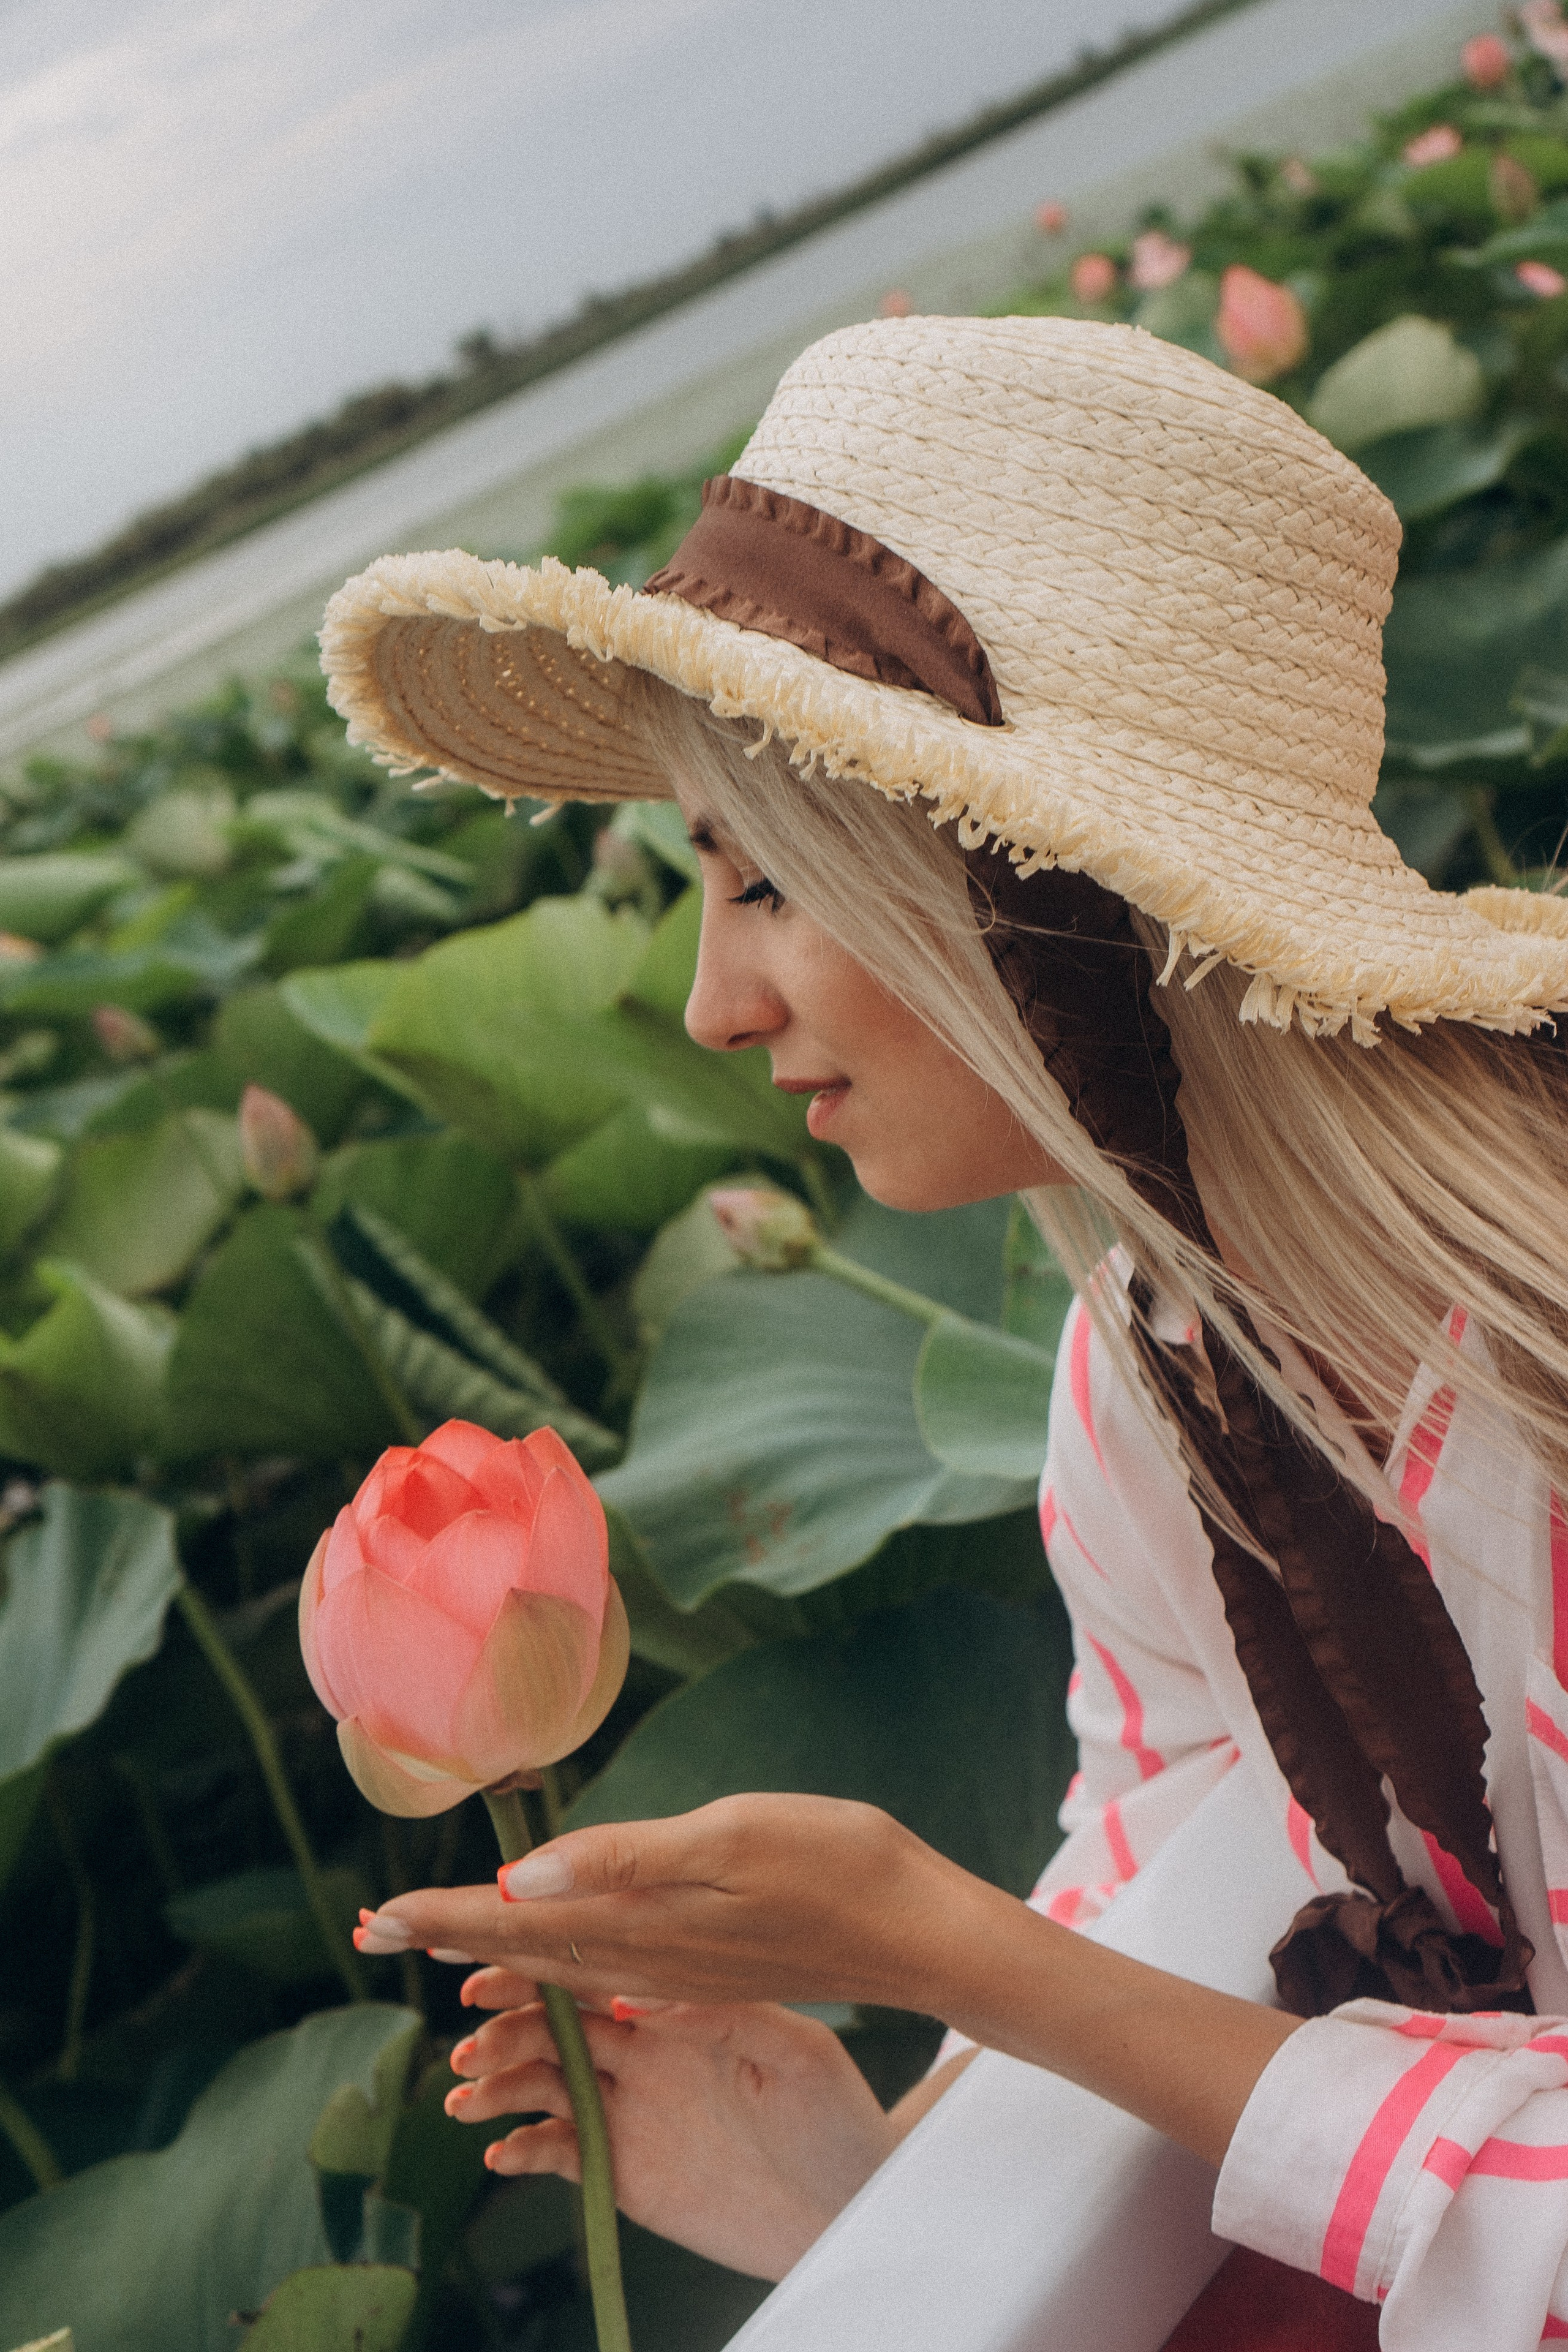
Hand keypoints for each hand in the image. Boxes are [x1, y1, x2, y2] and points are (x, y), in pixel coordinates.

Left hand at [356, 1794, 970, 2013]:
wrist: (914, 1927)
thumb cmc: (831, 1864)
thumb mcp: (728, 1839)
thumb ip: (624, 1860)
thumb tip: (524, 1877)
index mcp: (641, 1927)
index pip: (517, 1927)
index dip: (444, 1918)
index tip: (378, 1914)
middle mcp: (644, 1961)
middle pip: (525, 1952)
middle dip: (450, 1935)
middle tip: (378, 1926)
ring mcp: (674, 1971)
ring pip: (559, 1964)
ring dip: (494, 1947)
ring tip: (441, 1933)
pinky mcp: (702, 1967)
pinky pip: (600, 1968)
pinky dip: (552, 1954)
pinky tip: (547, 1942)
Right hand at [445, 1985, 896, 2279]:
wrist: (848, 2203)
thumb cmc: (835, 2114)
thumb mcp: (796, 2055)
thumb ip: (726, 2018)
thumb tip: (644, 1996)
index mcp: (676, 2010)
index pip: (593, 1975)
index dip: (537, 1970)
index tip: (488, 1970)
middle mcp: (643, 2052)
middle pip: (553, 2028)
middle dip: (503, 2030)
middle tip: (471, 2046)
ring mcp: (630, 2110)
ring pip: (544, 2086)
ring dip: (499, 2089)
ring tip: (466, 2102)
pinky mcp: (625, 2169)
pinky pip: (560, 2153)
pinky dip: (523, 2150)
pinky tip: (502, 2153)